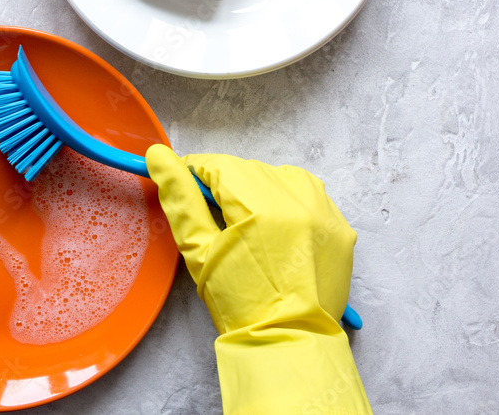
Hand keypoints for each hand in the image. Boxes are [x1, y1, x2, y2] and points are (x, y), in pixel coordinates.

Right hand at [146, 145, 371, 413]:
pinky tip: (277, 227)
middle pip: (249, 169)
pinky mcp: (340, 226)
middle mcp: (298, 200)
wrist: (288, 341)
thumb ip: (180, 198)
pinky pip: (309, 194)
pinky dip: (289, 201)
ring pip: (279, 176)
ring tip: (247, 224)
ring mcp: (324, 212)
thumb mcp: (198, 250)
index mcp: (260, 206)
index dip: (195, 171)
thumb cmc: (239, 301)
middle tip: (214, 218)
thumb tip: (157, 156)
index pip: (219, 164)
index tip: (184, 187)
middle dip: (226, 185)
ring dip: (258, 189)